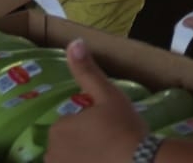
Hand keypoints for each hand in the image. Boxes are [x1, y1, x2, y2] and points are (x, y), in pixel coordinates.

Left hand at [45, 39, 146, 162]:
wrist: (139, 161)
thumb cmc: (123, 127)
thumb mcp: (108, 95)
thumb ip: (88, 71)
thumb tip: (74, 41)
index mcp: (59, 128)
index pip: (70, 124)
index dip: (89, 125)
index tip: (106, 127)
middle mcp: (53, 153)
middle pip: (67, 145)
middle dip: (83, 143)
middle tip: (108, 142)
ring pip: (69, 159)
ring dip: (82, 157)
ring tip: (107, 156)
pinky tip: (104, 161)